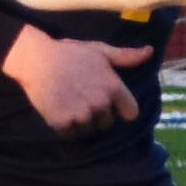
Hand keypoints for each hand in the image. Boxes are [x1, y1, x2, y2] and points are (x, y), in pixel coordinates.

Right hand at [1, 26, 152, 134]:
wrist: (36, 59)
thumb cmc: (69, 52)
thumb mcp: (100, 51)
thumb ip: (126, 56)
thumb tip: (150, 52)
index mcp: (113, 87)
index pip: (131, 113)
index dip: (120, 109)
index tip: (109, 103)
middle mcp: (100, 103)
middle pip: (107, 123)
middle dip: (97, 114)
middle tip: (81, 98)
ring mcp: (81, 114)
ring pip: (88, 130)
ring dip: (80, 122)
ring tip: (69, 103)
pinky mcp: (62, 122)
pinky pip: (69, 134)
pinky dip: (64, 126)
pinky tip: (58, 109)